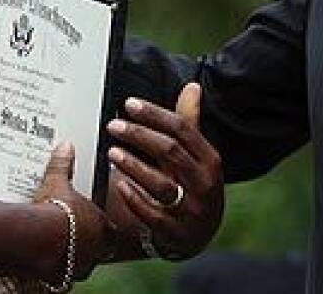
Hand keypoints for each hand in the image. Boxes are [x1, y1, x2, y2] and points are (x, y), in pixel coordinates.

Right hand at [34, 141, 112, 281]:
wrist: (35, 239)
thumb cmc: (53, 211)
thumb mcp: (57, 183)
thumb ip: (63, 166)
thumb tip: (66, 147)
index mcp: (102, 227)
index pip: (111, 230)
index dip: (102, 225)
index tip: (91, 221)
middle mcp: (96, 250)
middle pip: (100, 250)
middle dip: (90, 243)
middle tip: (75, 234)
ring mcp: (81, 266)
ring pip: (84, 264)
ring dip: (75, 257)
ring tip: (59, 246)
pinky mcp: (64, 278)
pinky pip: (65, 276)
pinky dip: (58, 270)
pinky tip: (47, 261)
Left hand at [105, 83, 223, 259]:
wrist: (200, 234)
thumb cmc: (194, 185)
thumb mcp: (198, 156)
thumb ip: (189, 123)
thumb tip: (192, 87)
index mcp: (210, 160)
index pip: (182, 129)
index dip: (154, 114)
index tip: (129, 104)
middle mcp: (204, 183)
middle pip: (170, 151)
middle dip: (139, 135)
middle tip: (113, 125)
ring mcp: (192, 209)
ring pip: (161, 183)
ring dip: (133, 165)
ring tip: (112, 151)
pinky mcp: (175, 232)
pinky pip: (152, 214)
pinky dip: (134, 199)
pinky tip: (119, 185)